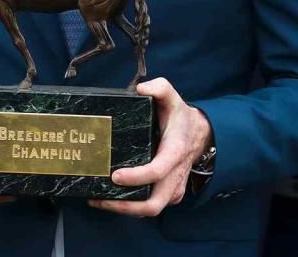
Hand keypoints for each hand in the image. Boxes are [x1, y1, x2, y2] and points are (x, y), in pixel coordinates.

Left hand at [88, 78, 212, 216]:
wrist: (199, 134)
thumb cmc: (180, 118)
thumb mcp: (172, 98)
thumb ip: (160, 87)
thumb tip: (140, 89)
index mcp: (175, 153)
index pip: (157, 171)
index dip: (136, 177)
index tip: (115, 175)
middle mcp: (175, 175)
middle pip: (153, 204)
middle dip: (125, 207)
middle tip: (99, 198)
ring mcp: (173, 188)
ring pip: (150, 209)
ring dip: (124, 209)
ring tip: (98, 199)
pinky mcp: (169, 194)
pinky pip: (150, 206)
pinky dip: (131, 205)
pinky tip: (111, 197)